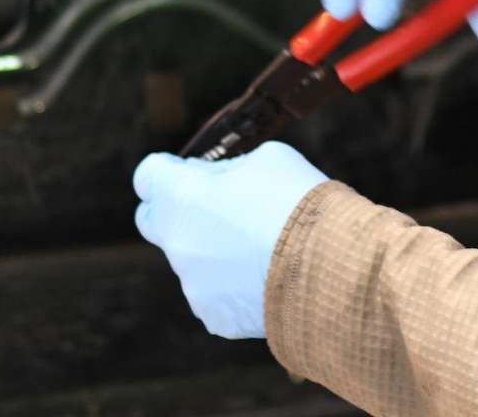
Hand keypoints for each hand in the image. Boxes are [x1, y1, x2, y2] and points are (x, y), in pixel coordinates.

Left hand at [133, 142, 327, 338]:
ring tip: (265, 245)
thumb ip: (230, 170)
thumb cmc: (296, 200)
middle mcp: (176, 244)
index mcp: (180, 198)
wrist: (328, 263)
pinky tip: (270, 274)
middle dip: (177, 212)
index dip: (169, 170)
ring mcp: (193, 285)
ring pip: (194, 261)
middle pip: (155, 223)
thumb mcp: (266, 159)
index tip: (190, 172)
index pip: (148, 176)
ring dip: (216, 250)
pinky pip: (217, 294)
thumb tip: (222, 183)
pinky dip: (236, 284)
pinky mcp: (215, 317)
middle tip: (216, 206)